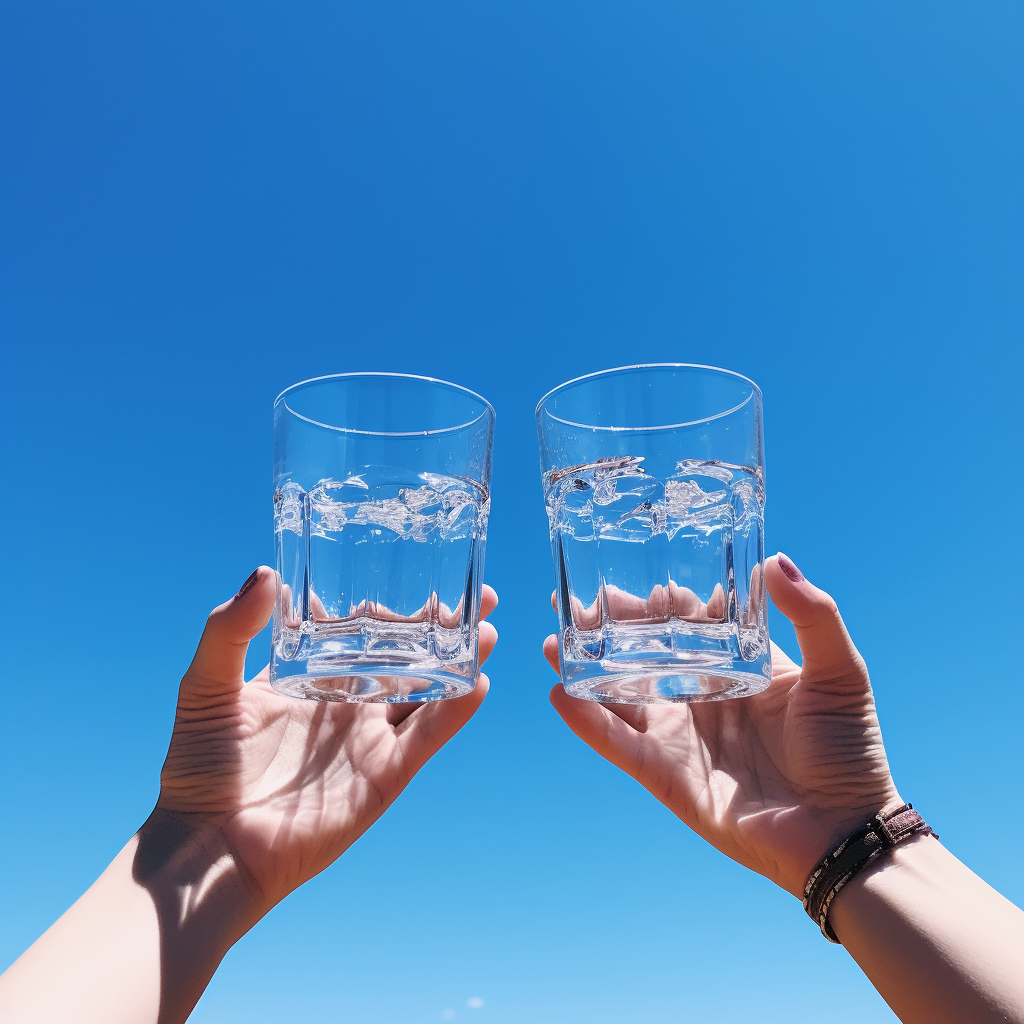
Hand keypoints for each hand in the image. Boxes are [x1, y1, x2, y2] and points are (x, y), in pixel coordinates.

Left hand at [156, 568, 498, 912]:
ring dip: (459, 661)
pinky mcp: (385, 774)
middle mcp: (345, 705)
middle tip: (478, 597)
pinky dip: (456, 710)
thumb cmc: (198, 769)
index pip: (359, 632)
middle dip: (441, 627)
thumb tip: (266, 572)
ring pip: (427, 691)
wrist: (208, 848)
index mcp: (309, 679)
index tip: (418, 573)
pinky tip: (477, 680)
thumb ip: (228, 630)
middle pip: (406, 657)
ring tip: (486, 630)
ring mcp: (368, 739)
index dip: (392, 605)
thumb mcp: (206, 686)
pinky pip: (428, 736)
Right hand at [545, 553, 899, 897]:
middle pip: (642, 654)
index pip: (686, 622)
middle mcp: (702, 696)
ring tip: (552, 643)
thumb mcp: (838, 671)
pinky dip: (586, 721)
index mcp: (737, 666)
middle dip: (606, 630)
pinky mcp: (665, 773)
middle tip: (572, 604)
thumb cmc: (848, 750)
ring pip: (618, 694)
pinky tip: (559, 693)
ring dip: (582, 670)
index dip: (655, 600)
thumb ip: (812, 615)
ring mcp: (680, 735)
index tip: (626, 573)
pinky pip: (616, 742)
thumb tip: (775, 559)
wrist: (841, 832)